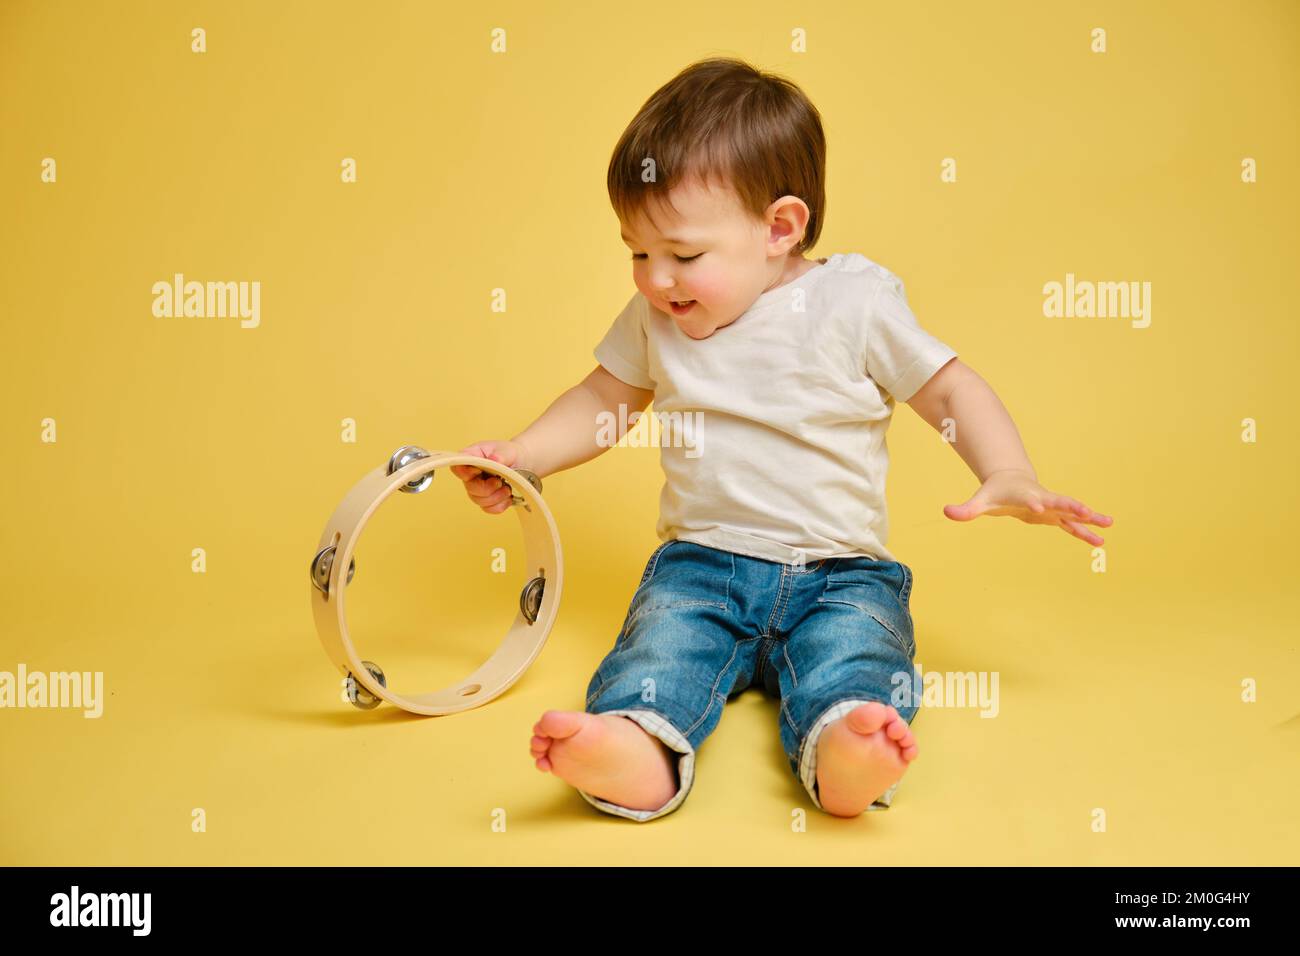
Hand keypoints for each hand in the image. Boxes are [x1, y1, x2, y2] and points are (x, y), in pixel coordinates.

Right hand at [451, 439, 529, 514]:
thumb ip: (500, 455)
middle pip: (470, 487)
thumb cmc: (510, 454)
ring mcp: (477, 488)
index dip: (465, 472)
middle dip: (487, 488)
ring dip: (496, 497)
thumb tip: (494, 459)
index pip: (457, 466)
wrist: (521, 463)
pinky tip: (508, 497)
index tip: (479, 472)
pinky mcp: (486, 500)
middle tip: (500, 482)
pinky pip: (488, 508)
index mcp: (472, 457)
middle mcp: (471, 474)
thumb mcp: (508, 450)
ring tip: (508, 488)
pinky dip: (500, 505)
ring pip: (479, 500)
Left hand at [942, 470, 1113, 545]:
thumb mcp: (980, 501)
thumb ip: (965, 509)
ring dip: (1089, 519)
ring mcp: (1051, 508)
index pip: (1031, 499)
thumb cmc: (995, 493)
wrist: (1010, 481)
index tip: (1042, 508)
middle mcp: (1042, 499)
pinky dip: (1085, 532)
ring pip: (1072, 513)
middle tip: (1086, 511)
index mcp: (1025, 495)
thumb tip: (945, 512)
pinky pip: (1072, 525)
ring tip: (1108, 525)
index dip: (1035, 503)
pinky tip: (1100, 541)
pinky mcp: (1055, 516)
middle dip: (1071, 506)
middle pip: (1058, 502)